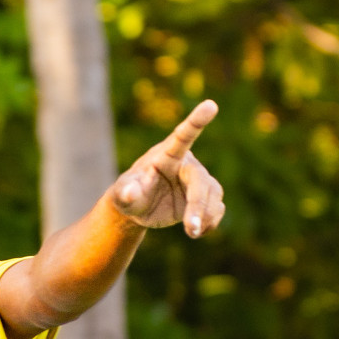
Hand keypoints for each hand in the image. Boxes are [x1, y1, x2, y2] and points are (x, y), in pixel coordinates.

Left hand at [110, 100, 224, 238]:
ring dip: (205, 216)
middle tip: (191, 230)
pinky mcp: (205, 197)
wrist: (137, 207)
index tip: (211, 105)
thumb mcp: (121, 195)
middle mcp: (186, 165)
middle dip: (197, 205)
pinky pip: (217, 208)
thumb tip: (129, 192)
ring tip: (191, 233)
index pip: (183, 136)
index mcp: (166, 155)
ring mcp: (198, 180)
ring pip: (213, 195)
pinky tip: (199, 231)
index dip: (197, 121)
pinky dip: (210, 222)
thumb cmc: (127, 194)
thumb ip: (125, 193)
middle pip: (201, 180)